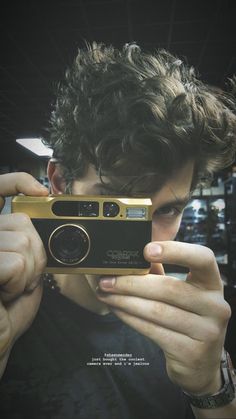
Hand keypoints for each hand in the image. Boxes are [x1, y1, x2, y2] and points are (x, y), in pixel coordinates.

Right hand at [0, 172, 47, 376]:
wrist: (0, 338)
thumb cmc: (10, 305)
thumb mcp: (25, 265)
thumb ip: (26, 238)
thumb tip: (46, 213)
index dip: (18, 182)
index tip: (39, 192)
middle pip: (22, 222)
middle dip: (36, 252)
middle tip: (23, 275)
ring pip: (23, 242)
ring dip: (29, 272)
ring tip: (12, 287)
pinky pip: (16, 261)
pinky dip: (20, 282)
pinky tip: (6, 294)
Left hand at [96, 241, 230, 394]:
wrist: (200, 365)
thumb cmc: (187, 319)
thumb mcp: (183, 293)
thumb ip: (161, 273)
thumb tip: (130, 256)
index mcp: (213, 283)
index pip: (202, 258)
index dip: (175, 251)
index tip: (146, 250)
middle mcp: (215, 306)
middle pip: (169, 288)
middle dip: (132, 283)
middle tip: (107, 279)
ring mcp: (206, 331)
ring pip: (157, 310)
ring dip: (125, 301)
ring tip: (105, 294)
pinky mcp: (190, 352)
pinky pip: (153, 330)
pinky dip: (130, 318)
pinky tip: (117, 310)